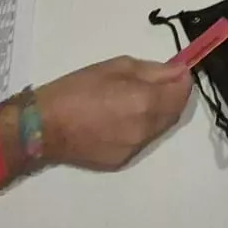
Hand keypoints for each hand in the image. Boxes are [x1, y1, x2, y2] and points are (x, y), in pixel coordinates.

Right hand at [29, 56, 190, 170]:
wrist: (43, 126)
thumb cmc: (76, 89)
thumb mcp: (115, 67)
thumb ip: (151, 71)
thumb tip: (176, 72)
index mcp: (144, 102)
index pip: (181, 93)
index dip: (184, 80)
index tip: (179, 70)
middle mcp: (145, 129)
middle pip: (173, 112)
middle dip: (172, 96)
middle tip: (160, 82)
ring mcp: (135, 148)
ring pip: (158, 127)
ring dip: (157, 111)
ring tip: (135, 98)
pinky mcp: (122, 160)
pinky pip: (141, 140)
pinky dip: (140, 126)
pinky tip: (119, 117)